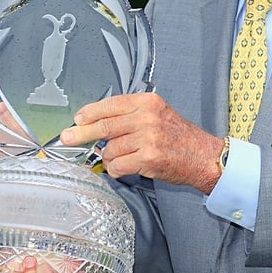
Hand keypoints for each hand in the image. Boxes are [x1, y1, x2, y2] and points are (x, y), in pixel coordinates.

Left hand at [61, 93, 221, 191]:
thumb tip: (95, 123)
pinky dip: (116, 170)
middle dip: (81, 133)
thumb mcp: (157, 114)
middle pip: (104, 126)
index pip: (110, 104)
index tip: (77, 119)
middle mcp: (146, 117)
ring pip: (110, 149)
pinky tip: (125, 168)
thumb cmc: (180, 137)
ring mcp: (147, 138)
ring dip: (109, 157)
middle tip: (67, 137)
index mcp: (147, 102)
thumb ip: (130, 115)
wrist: (204, 156)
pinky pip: (118, 165)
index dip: (90, 113)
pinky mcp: (148, 158)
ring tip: (123, 158)